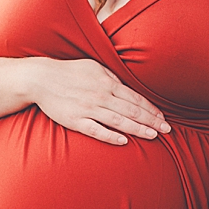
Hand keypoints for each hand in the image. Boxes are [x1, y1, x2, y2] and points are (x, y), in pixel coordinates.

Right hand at [28, 58, 169, 145]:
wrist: (41, 79)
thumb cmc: (69, 73)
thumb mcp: (94, 68)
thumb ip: (112, 79)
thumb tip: (129, 89)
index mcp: (107, 83)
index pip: (135, 98)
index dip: (152, 109)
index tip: (164, 118)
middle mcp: (101, 96)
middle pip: (132, 111)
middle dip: (152, 121)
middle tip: (168, 130)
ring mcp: (88, 108)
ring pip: (119, 121)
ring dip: (138, 129)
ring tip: (153, 136)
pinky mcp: (75, 120)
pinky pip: (96, 130)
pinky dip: (111, 135)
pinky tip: (124, 141)